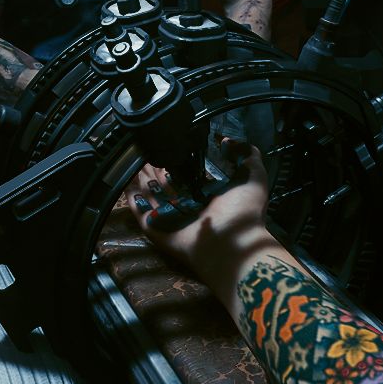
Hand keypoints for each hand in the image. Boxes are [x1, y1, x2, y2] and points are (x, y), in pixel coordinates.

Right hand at [126, 140, 273, 284]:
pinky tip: (128, 185)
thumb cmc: (243, 212)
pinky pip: (142, 216)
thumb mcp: (254, 176)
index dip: (177, 161)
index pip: (187, 175)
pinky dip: (134, 202)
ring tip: (134, 163)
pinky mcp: (159, 231)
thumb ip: (247, 154)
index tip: (167, 144)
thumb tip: (226, 139)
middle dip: (156, 169)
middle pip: (166, 184)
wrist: (232, 244)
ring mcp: (173, 220)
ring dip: (143, 181)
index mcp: (209, 195)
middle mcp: (190, 206)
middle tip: (145, 151)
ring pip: (152, 197)